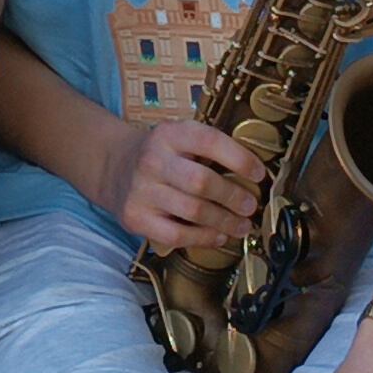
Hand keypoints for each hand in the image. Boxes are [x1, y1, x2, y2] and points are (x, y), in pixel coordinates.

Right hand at [93, 118, 265, 254]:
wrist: (113, 166)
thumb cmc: (161, 155)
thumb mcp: (179, 138)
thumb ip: (209, 149)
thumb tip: (255, 173)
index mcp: (169, 134)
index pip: (209, 141)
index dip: (239, 158)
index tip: (259, 173)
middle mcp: (152, 160)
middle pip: (201, 182)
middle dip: (233, 197)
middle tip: (251, 206)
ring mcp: (141, 190)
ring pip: (193, 211)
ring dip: (225, 222)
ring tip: (242, 225)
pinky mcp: (135, 217)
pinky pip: (177, 234)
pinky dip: (204, 238)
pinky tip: (218, 236)